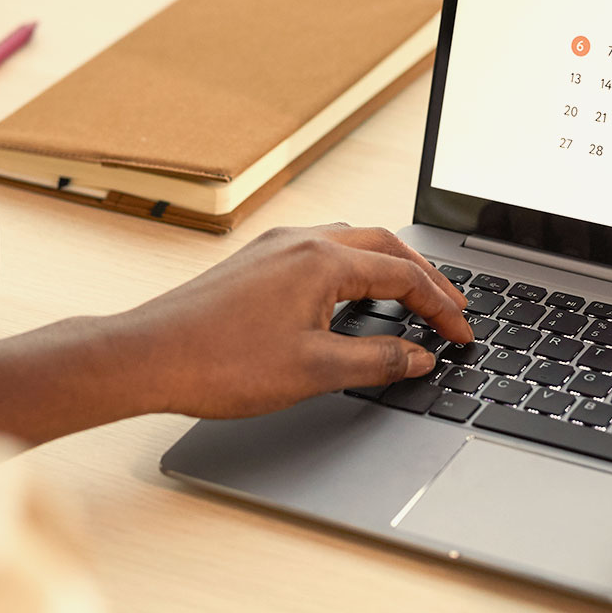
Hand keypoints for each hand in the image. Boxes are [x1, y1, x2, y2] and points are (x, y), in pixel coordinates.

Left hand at [112, 223, 472, 417]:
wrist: (148, 357)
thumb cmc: (221, 363)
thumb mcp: (315, 370)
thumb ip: (377, 360)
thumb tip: (419, 356)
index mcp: (322, 261)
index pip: (403, 275)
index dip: (442, 308)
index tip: (462, 335)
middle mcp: (300, 242)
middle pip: (383, 247)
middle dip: (424, 277)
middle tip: (452, 309)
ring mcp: (274, 249)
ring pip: (350, 244)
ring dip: (388, 268)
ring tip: (412, 299)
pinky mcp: (254, 264)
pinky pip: (319, 253)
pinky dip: (352, 270)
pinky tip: (351, 297)